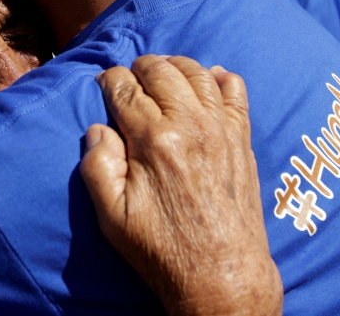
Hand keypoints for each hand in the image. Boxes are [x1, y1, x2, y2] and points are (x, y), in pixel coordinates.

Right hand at [81, 55, 281, 315]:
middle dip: (138, 68)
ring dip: (174, 66)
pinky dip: (219, 77)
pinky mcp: (242, 137)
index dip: (108, 80)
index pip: (124, 87)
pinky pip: (235, 89)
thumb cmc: (161, 250)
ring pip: (196, 71)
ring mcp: (220, 128)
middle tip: (130, 81)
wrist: (221, 274)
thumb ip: (98, 167)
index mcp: (153, 141)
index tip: (103, 86)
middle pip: (159, 69)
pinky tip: (206, 82)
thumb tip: (98, 128)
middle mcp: (189, 125)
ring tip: (161, 76)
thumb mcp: (111, 217)